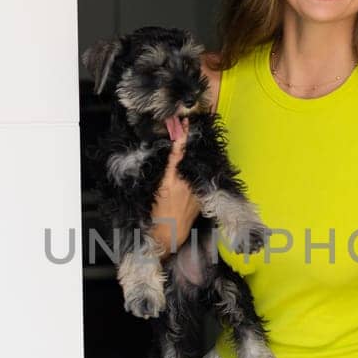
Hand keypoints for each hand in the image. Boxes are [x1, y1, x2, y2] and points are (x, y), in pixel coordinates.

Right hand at [148, 118, 199, 257]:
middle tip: (184, 127)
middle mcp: (185, 183)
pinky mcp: (201, 198)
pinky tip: (186, 183)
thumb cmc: (157, 214)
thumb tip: (172, 158)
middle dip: (185, 145)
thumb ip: (165, 174)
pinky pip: (197, 182)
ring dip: (188, 165)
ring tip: (182, 169)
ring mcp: (195, 190)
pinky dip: (192, 179)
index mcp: (171, 180)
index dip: (181, 136)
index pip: (178, 153)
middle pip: (187, 158)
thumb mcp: (157, 190)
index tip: (184, 123)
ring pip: (193, 170)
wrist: (169, 235)